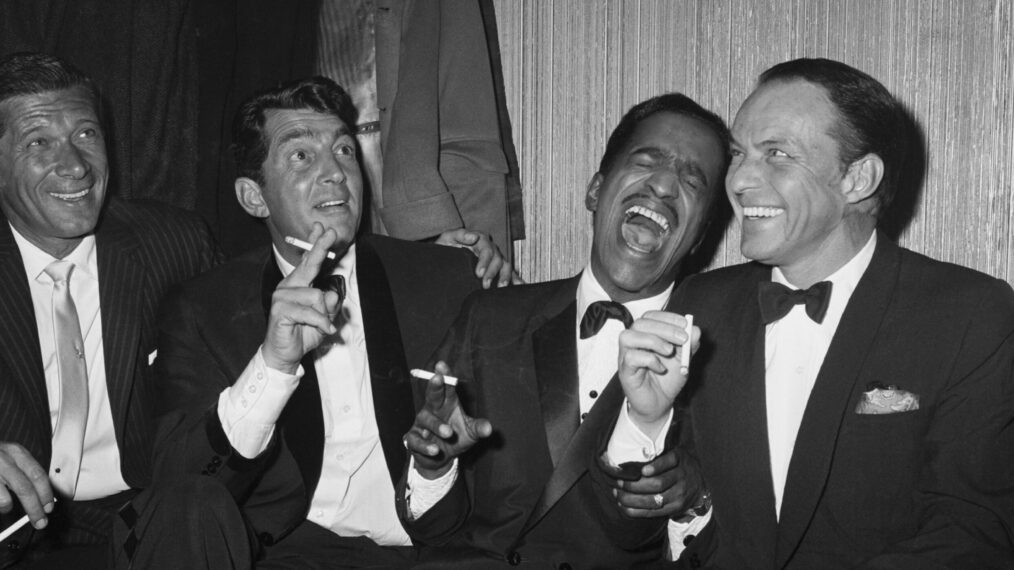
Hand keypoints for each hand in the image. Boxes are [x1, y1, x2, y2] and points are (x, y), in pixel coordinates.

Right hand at [0, 443, 54, 529]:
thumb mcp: (10, 458)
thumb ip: (24, 474)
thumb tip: (41, 499)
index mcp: (16, 452)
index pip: (38, 475)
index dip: (46, 494)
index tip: (49, 508)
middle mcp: (2, 459)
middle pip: (24, 488)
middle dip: (34, 509)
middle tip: (39, 522)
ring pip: (4, 500)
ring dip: (6, 507)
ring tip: (4, 504)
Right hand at [262, 223, 340, 373]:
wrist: (285, 354)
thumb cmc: (303, 333)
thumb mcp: (325, 318)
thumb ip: (330, 305)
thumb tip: (332, 293)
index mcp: (299, 285)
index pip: (308, 261)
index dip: (315, 243)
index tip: (322, 228)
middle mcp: (289, 286)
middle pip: (308, 264)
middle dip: (320, 247)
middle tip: (331, 232)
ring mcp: (282, 296)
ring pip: (316, 295)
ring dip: (324, 314)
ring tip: (322, 325)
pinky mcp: (280, 309)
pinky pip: (310, 311)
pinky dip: (321, 322)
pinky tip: (324, 330)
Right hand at [404, 361, 491, 478]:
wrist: (439, 459)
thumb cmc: (456, 437)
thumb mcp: (471, 433)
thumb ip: (478, 428)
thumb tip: (488, 428)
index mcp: (447, 403)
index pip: (447, 387)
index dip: (445, 376)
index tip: (442, 365)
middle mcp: (433, 410)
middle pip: (432, 395)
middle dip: (435, 386)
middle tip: (437, 378)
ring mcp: (422, 424)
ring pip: (426, 419)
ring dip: (437, 425)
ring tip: (449, 432)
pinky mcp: (413, 439)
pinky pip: (416, 440)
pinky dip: (425, 445)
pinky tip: (435, 449)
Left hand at [435, 228, 519, 288]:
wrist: (445, 255)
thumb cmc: (447, 246)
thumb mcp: (448, 237)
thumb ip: (460, 235)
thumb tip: (474, 236)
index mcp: (480, 240)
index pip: (487, 250)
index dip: (484, 262)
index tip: (479, 274)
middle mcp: (491, 248)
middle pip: (498, 259)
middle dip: (493, 272)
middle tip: (485, 285)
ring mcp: (495, 258)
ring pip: (506, 266)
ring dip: (506, 277)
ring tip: (502, 288)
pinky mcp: (497, 268)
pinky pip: (510, 273)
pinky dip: (516, 279)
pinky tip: (520, 287)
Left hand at [609, 448, 703, 517]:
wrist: (698, 486)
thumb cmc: (678, 465)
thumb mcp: (674, 453)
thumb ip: (659, 452)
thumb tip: (630, 448)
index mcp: (680, 459)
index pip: (669, 461)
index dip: (656, 466)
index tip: (642, 470)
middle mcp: (681, 476)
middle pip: (658, 483)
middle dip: (635, 485)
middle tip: (619, 482)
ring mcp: (680, 494)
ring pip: (654, 500)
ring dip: (632, 499)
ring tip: (617, 495)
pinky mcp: (675, 508)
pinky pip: (654, 512)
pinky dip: (637, 510)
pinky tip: (624, 507)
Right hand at [617, 311, 699, 436]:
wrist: (660, 404)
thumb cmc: (668, 378)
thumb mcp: (684, 359)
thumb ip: (690, 344)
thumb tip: (695, 329)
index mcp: (646, 334)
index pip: (651, 316)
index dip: (668, 317)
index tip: (685, 325)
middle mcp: (633, 341)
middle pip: (641, 323)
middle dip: (664, 328)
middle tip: (683, 339)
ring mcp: (626, 355)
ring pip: (629, 336)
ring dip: (653, 340)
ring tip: (669, 351)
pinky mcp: (625, 370)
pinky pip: (631, 357)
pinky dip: (649, 360)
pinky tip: (660, 368)